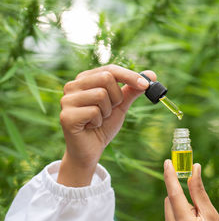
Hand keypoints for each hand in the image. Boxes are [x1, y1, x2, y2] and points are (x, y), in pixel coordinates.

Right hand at [58, 65, 155, 185]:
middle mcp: (73, 86)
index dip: (130, 76)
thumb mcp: (121, 106)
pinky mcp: (66, 116)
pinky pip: (94, 111)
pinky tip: (91, 127)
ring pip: (101, 94)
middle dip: (117, 97)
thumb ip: (132, 90)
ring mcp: (67, 100)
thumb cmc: (103, 126)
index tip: (146, 85)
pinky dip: (99, 122)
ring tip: (98, 119)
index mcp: (85, 79)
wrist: (90, 151)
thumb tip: (151, 74)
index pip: (110, 69)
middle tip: (110, 110)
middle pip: (106, 77)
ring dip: (107, 111)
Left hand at [159, 160, 218, 220]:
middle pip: (170, 202)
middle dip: (183, 200)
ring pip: (168, 211)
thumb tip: (194, 169)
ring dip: (179, 212)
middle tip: (198, 213)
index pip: (174, 195)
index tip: (167, 162)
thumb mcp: (213, 216)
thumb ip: (199, 192)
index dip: (170, 177)